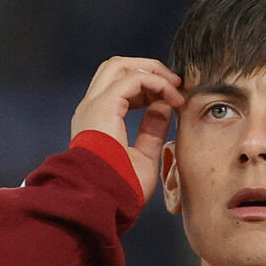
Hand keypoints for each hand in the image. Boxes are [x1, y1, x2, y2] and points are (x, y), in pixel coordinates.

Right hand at [71, 56, 184, 202]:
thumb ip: (152, 130)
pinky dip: (156, 82)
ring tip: (175, 87)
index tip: (171, 98)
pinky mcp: (104, 105)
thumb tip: (164, 107)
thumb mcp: (143, 155)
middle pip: (116, 68)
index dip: (147, 87)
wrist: (104, 200)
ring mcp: (94, 104)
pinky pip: (133, 78)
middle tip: (174, 84)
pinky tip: (172, 97)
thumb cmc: (120, 189)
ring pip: (119, 65)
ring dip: (152, 71)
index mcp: (96, 121)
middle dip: (148, 69)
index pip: (118, 88)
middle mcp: (90, 108)